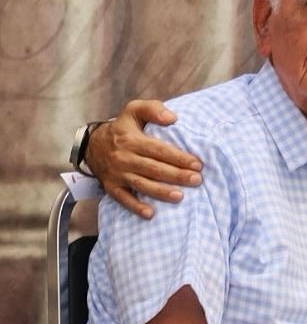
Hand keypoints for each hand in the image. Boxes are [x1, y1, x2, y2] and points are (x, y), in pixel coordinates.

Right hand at [85, 99, 202, 218]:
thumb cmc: (122, 128)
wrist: (92, 145)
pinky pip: (123, 199)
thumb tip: (172, 118)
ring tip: (180, 196)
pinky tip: (151, 213)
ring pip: (141, 184)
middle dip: (177, 175)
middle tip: (197, 180)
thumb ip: (153, 109)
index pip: (159, 150)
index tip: (198, 164)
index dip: (179, 157)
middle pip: (153, 168)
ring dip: (161, 192)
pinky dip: (136, 207)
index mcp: (131, 139)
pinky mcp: (111, 187)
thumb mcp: (134, 110)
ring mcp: (117, 174)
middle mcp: (123, 157)